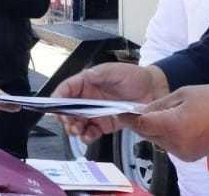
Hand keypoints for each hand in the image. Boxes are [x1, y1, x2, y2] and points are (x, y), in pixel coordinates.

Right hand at [51, 63, 168, 142]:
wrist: (153, 90)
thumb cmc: (134, 76)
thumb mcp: (113, 70)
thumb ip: (98, 74)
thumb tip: (83, 78)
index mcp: (87, 82)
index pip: (66, 90)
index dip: (58, 98)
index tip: (55, 107)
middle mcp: (88, 98)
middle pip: (67, 110)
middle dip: (65, 118)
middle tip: (69, 122)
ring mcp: (95, 113)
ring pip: (77, 123)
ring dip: (74, 128)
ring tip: (78, 130)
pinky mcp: (104, 125)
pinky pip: (91, 133)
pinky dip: (87, 136)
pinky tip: (89, 136)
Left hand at [124, 84, 208, 160]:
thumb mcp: (182, 93)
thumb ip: (159, 104)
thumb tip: (142, 110)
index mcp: (173, 125)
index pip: (142, 125)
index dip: (130, 118)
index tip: (122, 112)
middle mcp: (175, 143)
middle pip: (148, 134)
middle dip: (143, 123)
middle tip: (142, 110)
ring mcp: (183, 152)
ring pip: (158, 141)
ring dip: (156, 130)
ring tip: (168, 114)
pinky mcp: (189, 157)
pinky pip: (170, 146)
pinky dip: (168, 136)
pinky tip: (179, 124)